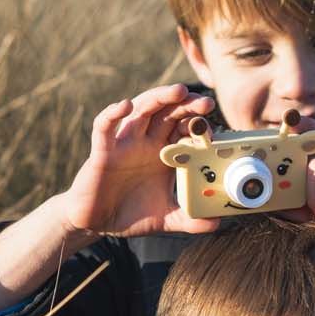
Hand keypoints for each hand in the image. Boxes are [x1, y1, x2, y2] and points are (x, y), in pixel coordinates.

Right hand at [59, 84, 220, 238]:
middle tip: (206, 102)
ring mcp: (124, 144)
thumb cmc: (131, 215)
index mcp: (164, 154)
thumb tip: (216, 224)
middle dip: (187, 104)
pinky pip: (104, 126)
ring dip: (160, 97)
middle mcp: (146, 143)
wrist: (97, 224)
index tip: (215, 128)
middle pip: (168, 112)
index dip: (199, 124)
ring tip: (179, 91)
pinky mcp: (102, 151)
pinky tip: (125, 106)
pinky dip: (113, 113)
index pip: (185, 129)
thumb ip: (190, 220)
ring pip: (142, 110)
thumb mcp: (167, 219)